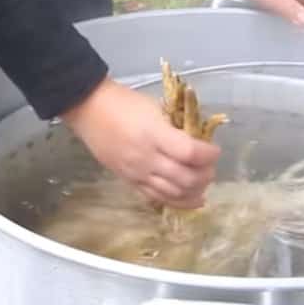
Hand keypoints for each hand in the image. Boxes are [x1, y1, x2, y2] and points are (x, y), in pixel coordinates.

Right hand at [60, 78, 220, 207]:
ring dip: (194, 192)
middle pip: (186, 179)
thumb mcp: (154, 107)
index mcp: (154, 134)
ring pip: (173, 194)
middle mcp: (147, 158)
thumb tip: (197, 141)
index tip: (215, 150)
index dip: (209, 155)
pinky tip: (190, 199)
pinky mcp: (129, 181)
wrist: (89, 109)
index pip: (190, 153)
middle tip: (210, 167)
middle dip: (205, 175)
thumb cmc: (124, 102)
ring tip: (202, 183)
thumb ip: (175, 127)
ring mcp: (137, 173)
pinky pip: (156, 198)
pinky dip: (177, 201)